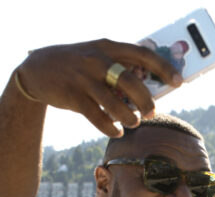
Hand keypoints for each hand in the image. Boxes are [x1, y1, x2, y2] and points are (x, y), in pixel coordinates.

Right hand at [14, 39, 181, 135]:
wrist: (36, 69)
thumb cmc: (78, 65)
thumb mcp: (97, 56)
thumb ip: (121, 67)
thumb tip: (149, 89)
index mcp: (108, 47)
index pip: (143, 54)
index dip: (163, 68)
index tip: (179, 82)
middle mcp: (97, 60)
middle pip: (131, 81)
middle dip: (146, 100)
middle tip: (152, 112)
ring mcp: (83, 78)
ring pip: (114, 102)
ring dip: (129, 117)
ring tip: (134, 122)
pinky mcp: (72, 96)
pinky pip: (97, 116)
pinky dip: (110, 127)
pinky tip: (116, 131)